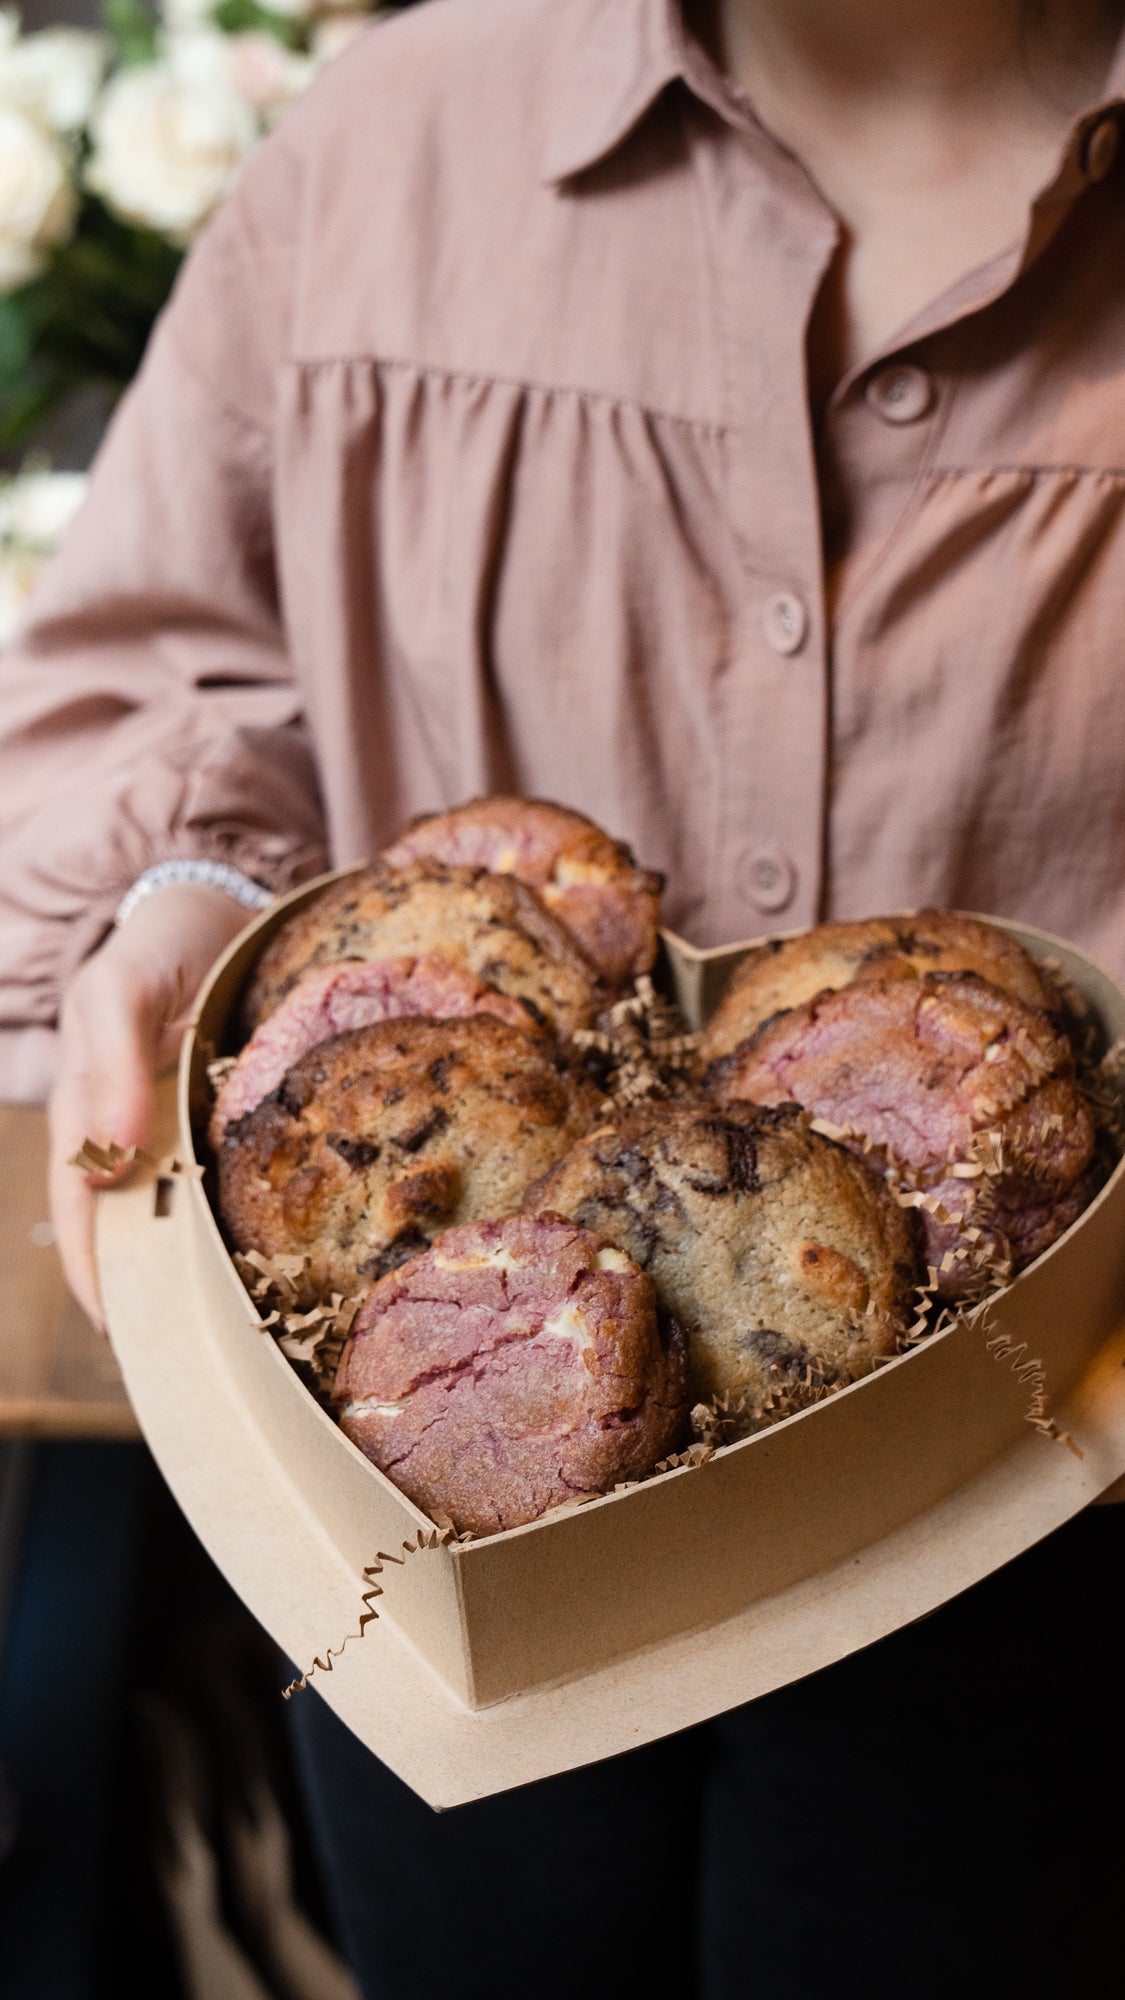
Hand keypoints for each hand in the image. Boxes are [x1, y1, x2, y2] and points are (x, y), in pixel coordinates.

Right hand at [48, 884, 252, 1330]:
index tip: (127, 1332)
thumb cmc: (160, 944)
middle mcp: (143, 1136)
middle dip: (159, 1292)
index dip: (100, 1274)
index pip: (85, 1213)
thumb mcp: (122, 988)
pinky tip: (298, 1261)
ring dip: (211, 1270)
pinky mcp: (246, 1124)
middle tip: (196, 1359)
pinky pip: (245, 1188)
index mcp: (94, 1117)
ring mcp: (194, 1134)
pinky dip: (258, 1225)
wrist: (223, 901)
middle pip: (139, 1231)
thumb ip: (111, 1062)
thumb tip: (114, 1153)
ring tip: (247, 1332)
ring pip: (193, 1219)